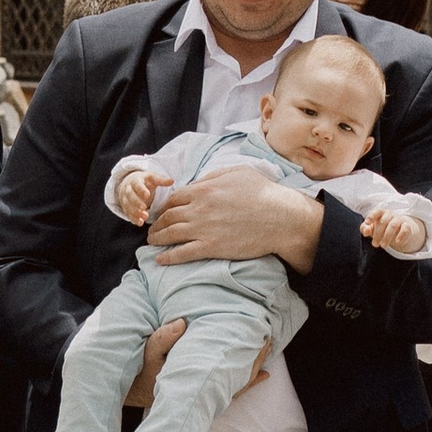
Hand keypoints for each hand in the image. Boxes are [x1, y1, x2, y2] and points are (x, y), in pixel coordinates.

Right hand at [109, 167, 157, 224]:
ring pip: (127, 205)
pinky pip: (128, 213)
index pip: (136, 184)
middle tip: (144, 207)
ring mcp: (125, 199)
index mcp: (135, 180)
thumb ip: (161, 180)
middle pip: (130, 195)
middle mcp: (128, 189)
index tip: (147, 195)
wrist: (130, 184)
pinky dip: (133, 219)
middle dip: (136, 202)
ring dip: (135, 212)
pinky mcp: (126, 208)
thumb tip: (172, 181)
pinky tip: (140, 223)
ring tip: (145, 217)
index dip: (141, 190)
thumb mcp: (152, 178)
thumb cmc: (144, 181)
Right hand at [129, 319, 271, 406]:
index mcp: (193, 377)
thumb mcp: (147, 351)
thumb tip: (182, 322)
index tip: (259, 337)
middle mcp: (203, 389)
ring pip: (236, 385)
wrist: (133, 392)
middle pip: (237, 376)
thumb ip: (162, 338)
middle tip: (270, 340)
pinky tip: (261, 374)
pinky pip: (230, 391)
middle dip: (254, 359)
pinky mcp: (203, 395)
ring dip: (253, 368)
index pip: (226, 367)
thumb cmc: (141, 369)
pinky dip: (246, 382)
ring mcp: (205, 394)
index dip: (245, 354)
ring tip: (268, 352)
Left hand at [146, 169, 324, 269]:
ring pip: (170, 235)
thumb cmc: (263, 193)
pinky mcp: (210, 248)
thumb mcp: (237, 172)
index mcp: (204, 189)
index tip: (161, 212)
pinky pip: (182, 253)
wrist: (279, 218)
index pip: (174, 198)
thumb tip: (197, 183)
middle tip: (152, 228)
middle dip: (157, 223)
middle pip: (168, 216)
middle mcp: (199, 209)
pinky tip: (160, 259)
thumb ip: (213, 176)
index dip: (164, 206)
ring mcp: (203, 229)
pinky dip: (168, 257)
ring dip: (157, 239)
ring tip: (151, 242)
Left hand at [362, 205, 425, 254]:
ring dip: (387, 237)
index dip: (371, 216)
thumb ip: (365, 229)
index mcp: (381, 213)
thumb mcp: (373, 229)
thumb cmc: (383, 228)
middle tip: (375, 244)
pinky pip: (404, 229)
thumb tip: (365, 231)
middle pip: (383, 222)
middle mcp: (390, 214)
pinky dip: (400, 235)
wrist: (400, 231)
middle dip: (377, 234)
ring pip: (393, 226)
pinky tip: (396, 242)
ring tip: (383, 246)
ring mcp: (399, 219)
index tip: (367, 222)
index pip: (377, 211)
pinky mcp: (407, 226)